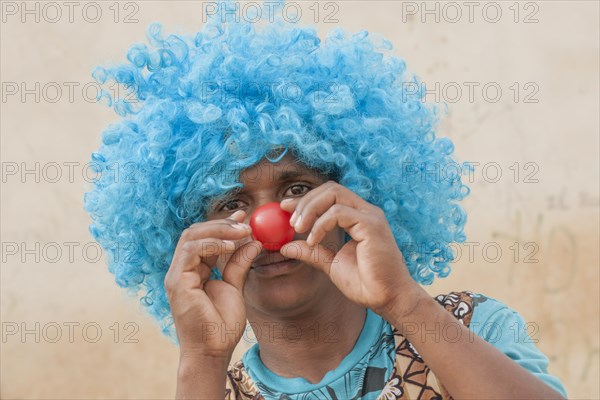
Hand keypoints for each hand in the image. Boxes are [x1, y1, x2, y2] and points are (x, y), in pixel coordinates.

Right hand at [164, 210, 261, 358]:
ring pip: (191, 237)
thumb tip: (253, 242)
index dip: (223, 226)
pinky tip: (230, 245)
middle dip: (221, 224)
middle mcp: (182, 270)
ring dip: (218, 230)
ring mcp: (177, 276)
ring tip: (242, 232)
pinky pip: (191, 251)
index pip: (203, 238)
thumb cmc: (221, 325)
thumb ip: (239, 264)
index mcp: (193, 271)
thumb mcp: (235, 287)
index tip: (244, 218)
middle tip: (245, 223)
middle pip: (195, 233)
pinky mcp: (177, 282)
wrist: (213, 351)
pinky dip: (211, 244)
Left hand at [279, 181, 424, 319]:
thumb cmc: (365, 283)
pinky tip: (313, 240)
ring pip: (333, 194)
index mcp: (358, 217)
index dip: (305, 199)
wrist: (388, 299)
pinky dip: (320, 224)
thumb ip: (311, 252)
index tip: (284, 208)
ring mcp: (370, 216)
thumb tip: (285, 246)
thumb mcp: (330, 264)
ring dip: (310, 209)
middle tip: (291, 222)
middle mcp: (366, 211)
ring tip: (298, 229)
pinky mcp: (372, 225)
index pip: (329, 196)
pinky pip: (338, 213)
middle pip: (330, 189)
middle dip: (305, 201)